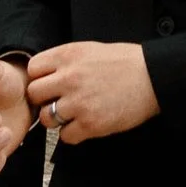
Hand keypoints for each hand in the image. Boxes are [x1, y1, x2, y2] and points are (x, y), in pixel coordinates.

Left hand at [26, 41, 157, 146]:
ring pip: (47, 118)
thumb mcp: (90, 50)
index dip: (40, 78)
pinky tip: (85, 124)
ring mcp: (78, 102)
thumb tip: (46, 75)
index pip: (33, 69)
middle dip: (45, 99)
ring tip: (74, 114)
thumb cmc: (126, 62)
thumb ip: (65, 61)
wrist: (152, 77)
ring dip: (57, 118)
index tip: (50, 83)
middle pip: (34, 94)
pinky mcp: (90, 124)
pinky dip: (74, 134)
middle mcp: (69, 78)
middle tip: (59, 100)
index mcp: (68, 55)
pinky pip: (66, 136)